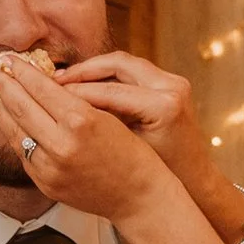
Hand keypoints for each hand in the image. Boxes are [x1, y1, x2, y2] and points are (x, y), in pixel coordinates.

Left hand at [0, 51, 171, 223]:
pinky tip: (8, 123)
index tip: (10, 59)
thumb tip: (42, 82)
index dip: (22, 71)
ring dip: (0, 110)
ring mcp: (50, 167)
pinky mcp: (46, 184)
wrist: (139, 197)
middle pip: (21, 107)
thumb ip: (73, 100)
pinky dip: (13, 134)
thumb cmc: (131, 154)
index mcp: (81, 120)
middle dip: (2, 85)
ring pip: (15, 132)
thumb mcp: (108, 116)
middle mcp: (62, 144)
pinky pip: (22, 154)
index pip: (41, 88)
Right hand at [55, 52, 243, 234]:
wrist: (194, 180)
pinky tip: (84, 85)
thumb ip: (99, 127)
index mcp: (164, 106)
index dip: (76, 91)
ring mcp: (173, 81)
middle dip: (81, 71)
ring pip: (122, 63)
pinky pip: (130, 71)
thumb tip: (62, 107)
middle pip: (117, 63)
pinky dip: (106, 75)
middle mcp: (172, 87)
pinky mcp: (170, 82)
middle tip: (52, 79)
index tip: (49, 93)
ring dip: (92, 70)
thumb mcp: (126, 152)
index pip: (111, 91)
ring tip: (64, 81)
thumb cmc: (163, 174)